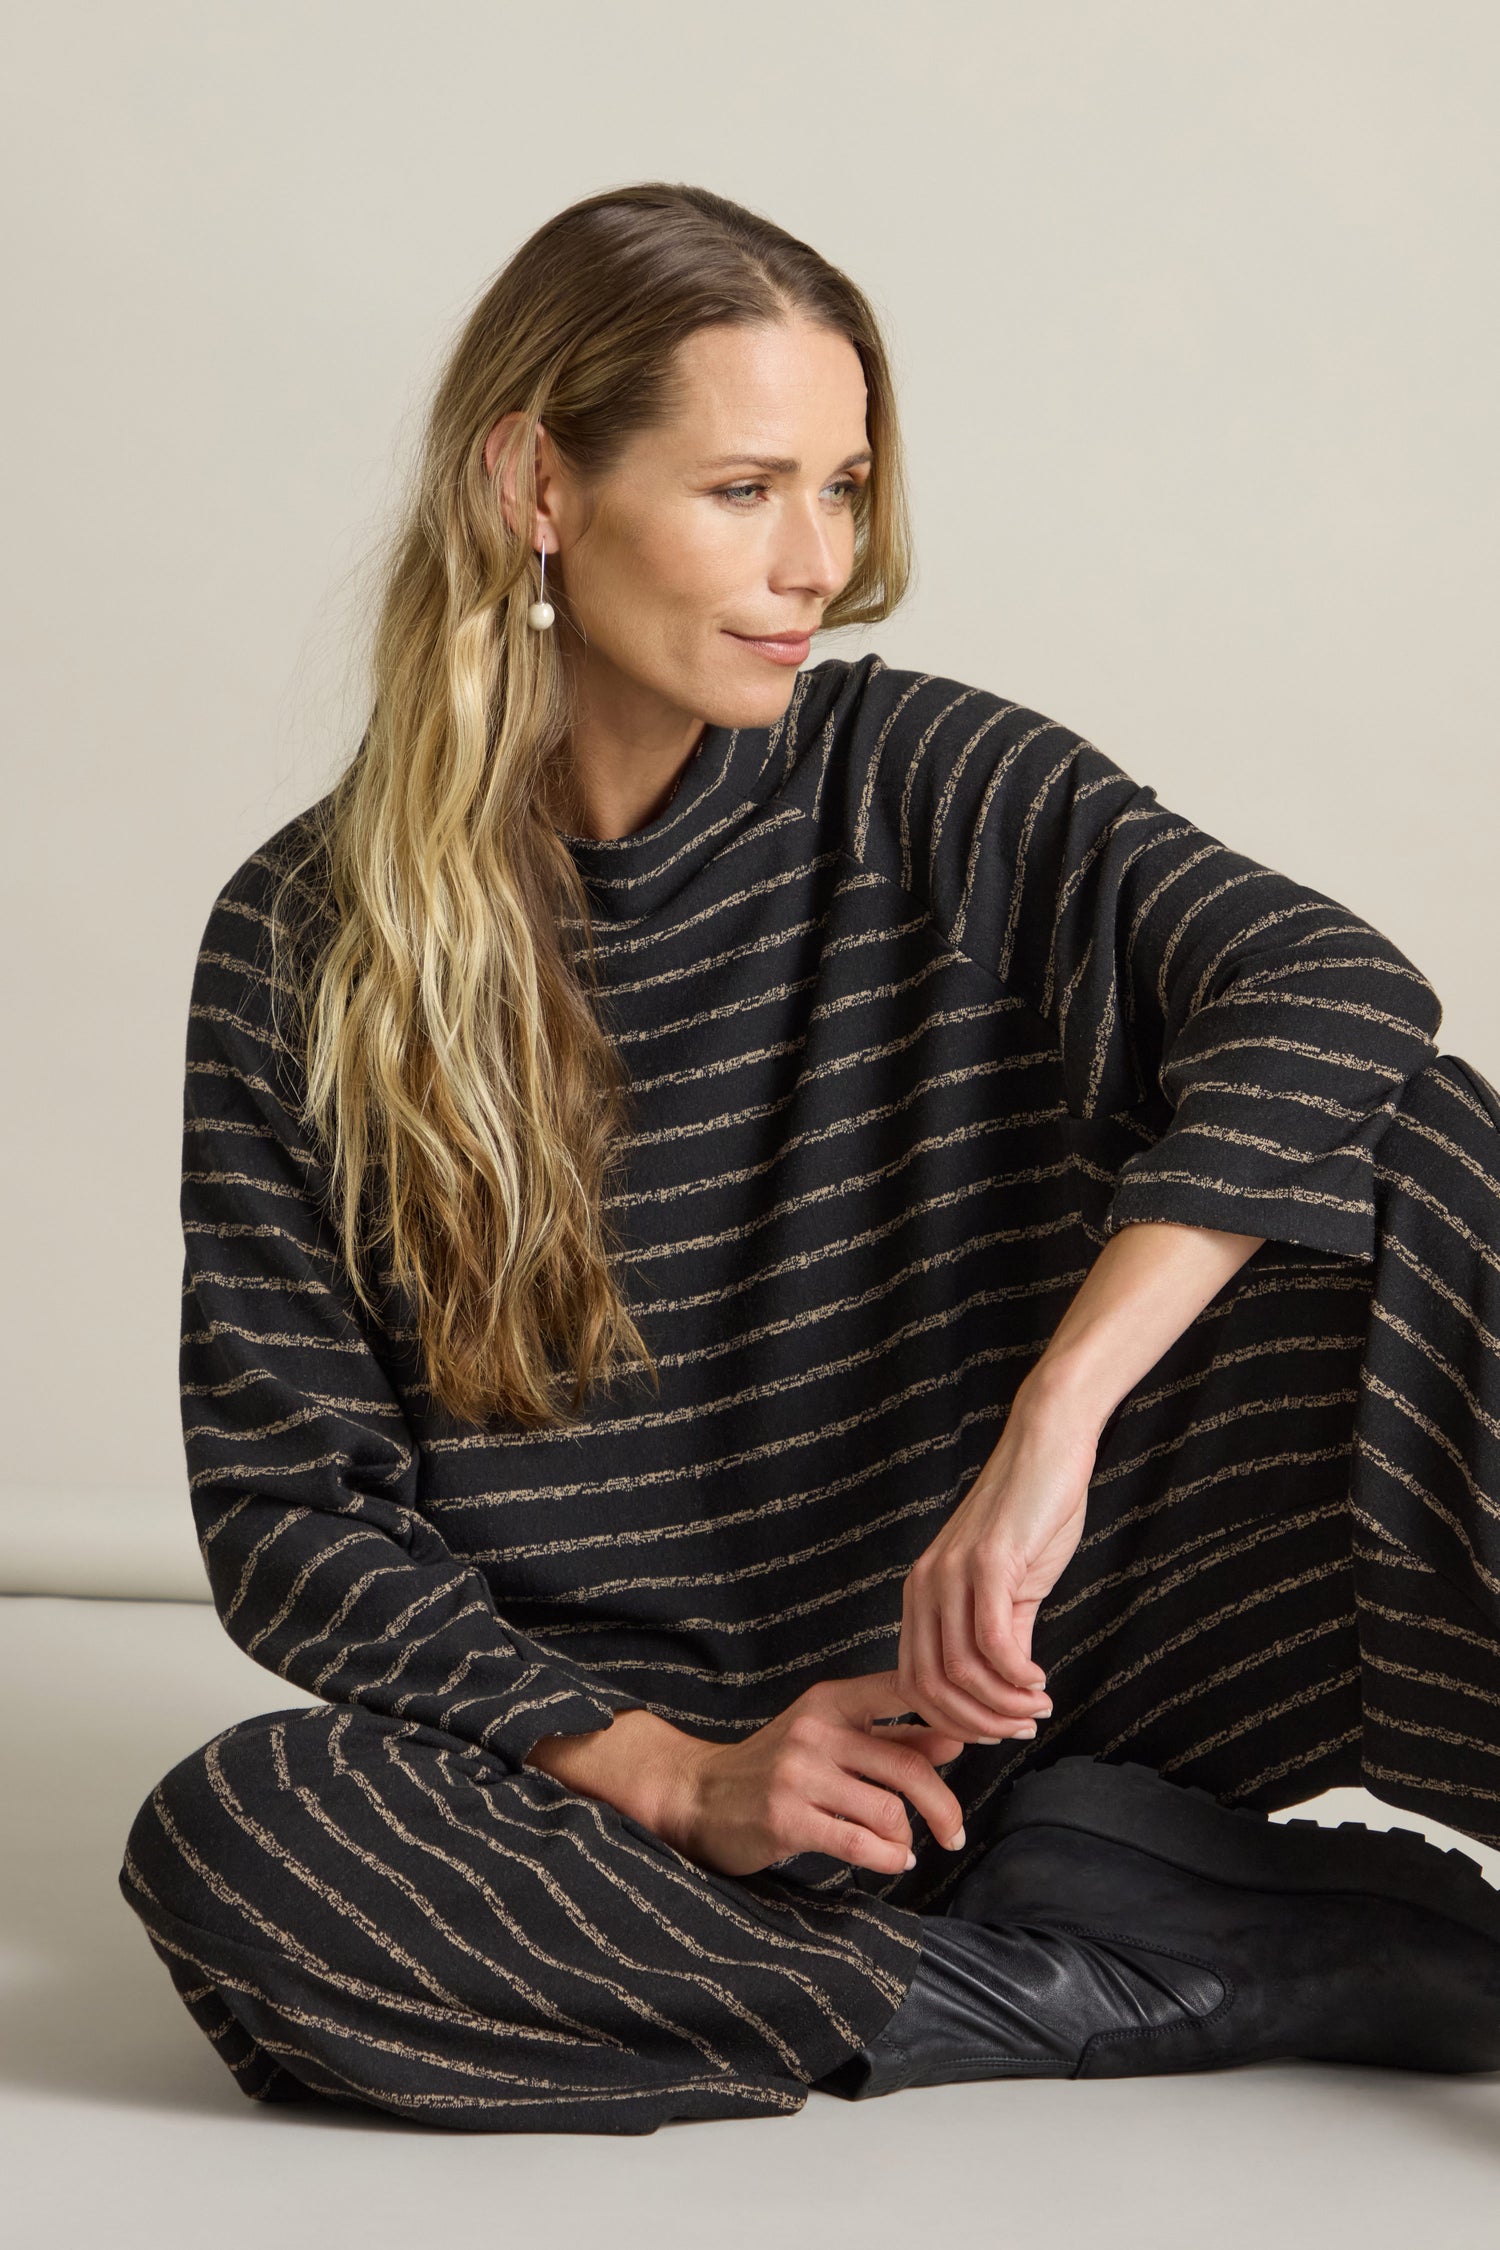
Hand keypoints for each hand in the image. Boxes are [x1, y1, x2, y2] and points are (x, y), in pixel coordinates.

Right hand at [665, 1671, 967, 1878]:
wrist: (698, 1795)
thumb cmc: (773, 1765)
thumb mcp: (828, 1735)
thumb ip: (889, 1734)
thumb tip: (956, 1737)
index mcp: (831, 1700)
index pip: (907, 1694)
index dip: (957, 1715)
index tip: (995, 1736)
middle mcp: (816, 1730)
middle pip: (908, 1766)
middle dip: (944, 1805)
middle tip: (956, 1832)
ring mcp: (799, 1774)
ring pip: (888, 1810)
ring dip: (909, 1838)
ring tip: (907, 1848)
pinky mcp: (787, 1819)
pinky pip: (861, 1844)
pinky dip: (889, 1859)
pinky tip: (893, 1861)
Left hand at [895, 1382, 1099, 1737]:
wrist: (1047, 1450)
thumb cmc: (1031, 1515)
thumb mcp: (1009, 1586)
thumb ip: (1000, 1635)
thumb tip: (1005, 1689)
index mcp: (921, 1593)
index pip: (914, 1682)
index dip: (954, 1721)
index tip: (1000, 1731)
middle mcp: (925, 1586)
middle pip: (929, 1687)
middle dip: (978, 1724)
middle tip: (1023, 1728)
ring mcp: (952, 1574)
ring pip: (960, 1673)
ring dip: (1004, 1706)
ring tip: (1039, 1707)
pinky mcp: (988, 1563)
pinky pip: (993, 1642)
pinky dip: (1016, 1676)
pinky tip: (1039, 1680)